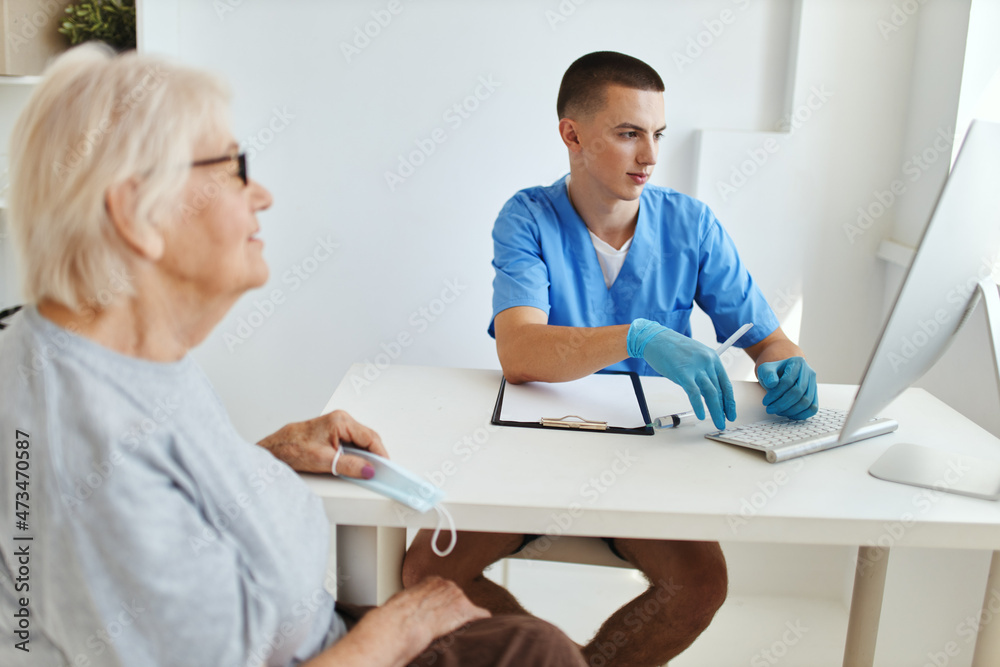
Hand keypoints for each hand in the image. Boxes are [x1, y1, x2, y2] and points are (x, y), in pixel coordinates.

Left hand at [257, 410, 387, 477]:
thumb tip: (368, 470)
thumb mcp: (324, 461)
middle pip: (367, 438)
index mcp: (341, 421)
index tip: (385, 468)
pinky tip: (354, 464)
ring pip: (360, 441)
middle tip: (378, 472)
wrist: (274, 449)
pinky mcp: (333, 432)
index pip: (370, 438)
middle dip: (374, 455)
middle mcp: (341, 420)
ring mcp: (337, 425)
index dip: (380, 454)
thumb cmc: (292, 449)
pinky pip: (352, 442)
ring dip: (365, 455)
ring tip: (366, 470)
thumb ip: (349, 466)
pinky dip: (356, 454)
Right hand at [365, 577, 489, 655]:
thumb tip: (410, 610)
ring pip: (467, 607)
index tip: (439, 612)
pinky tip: (482, 627)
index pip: (444, 590)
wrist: (404, 622)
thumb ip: (414, 600)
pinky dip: (481, 621)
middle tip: (443, 623)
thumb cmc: (398, 615)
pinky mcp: (465, 610)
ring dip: (462, 617)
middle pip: (457, 597)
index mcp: (432, 581)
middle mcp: (448, 584)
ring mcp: (458, 595)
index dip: (442, 604)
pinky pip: (481, 614)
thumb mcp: (403, 600)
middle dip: (451, 610)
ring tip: (453, 629)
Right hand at [627, 319, 735, 429]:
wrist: (654, 338)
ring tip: (718, 422)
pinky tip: (701, 415)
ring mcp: (696, 367)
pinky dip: (699, 406)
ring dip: (716, 411)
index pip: (726, 383)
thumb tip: (707, 391)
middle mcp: (708, 362)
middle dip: (724, 409)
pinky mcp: (683, 373)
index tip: (730, 412)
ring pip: (711, 393)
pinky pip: (694, 393)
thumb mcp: (694, 357)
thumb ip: (703, 372)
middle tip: (725, 421)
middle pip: (720, 390)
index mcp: (713, 357)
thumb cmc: (672, 348)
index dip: (730, 401)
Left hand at [756, 356, 817, 419]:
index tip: (765, 401)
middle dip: (782, 404)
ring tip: (777, 412)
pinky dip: (801, 414)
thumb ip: (767, 374)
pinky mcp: (815, 395)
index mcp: (798, 362)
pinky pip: (813, 408)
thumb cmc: (773, 373)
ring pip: (806, 401)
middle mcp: (809, 372)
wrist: (782, 375)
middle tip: (770, 409)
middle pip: (798, 392)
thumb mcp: (765, 369)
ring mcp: (814, 384)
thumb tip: (772, 383)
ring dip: (790, 410)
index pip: (787, 381)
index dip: (775, 394)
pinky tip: (788, 415)